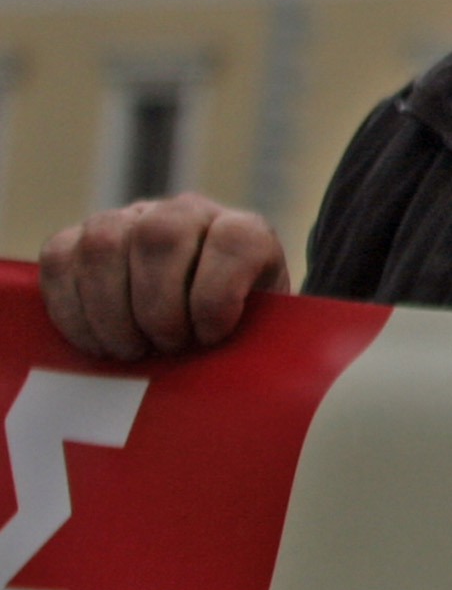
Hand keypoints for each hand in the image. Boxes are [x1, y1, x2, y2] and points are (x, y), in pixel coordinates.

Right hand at [36, 196, 288, 359]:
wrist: (195, 317)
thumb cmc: (228, 334)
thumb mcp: (254, 335)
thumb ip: (252, 342)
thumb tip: (230, 376)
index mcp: (244, 231)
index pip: (235, 240)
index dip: (217, 295)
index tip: (211, 337)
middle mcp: (186, 213)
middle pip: (162, 235)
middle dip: (157, 308)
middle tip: (165, 349)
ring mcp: (129, 220)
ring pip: (105, 243)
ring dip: (111, 312)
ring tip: (130, 350)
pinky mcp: (78, 239)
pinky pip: (59, 260)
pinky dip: (71, 310)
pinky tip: (96, 342)